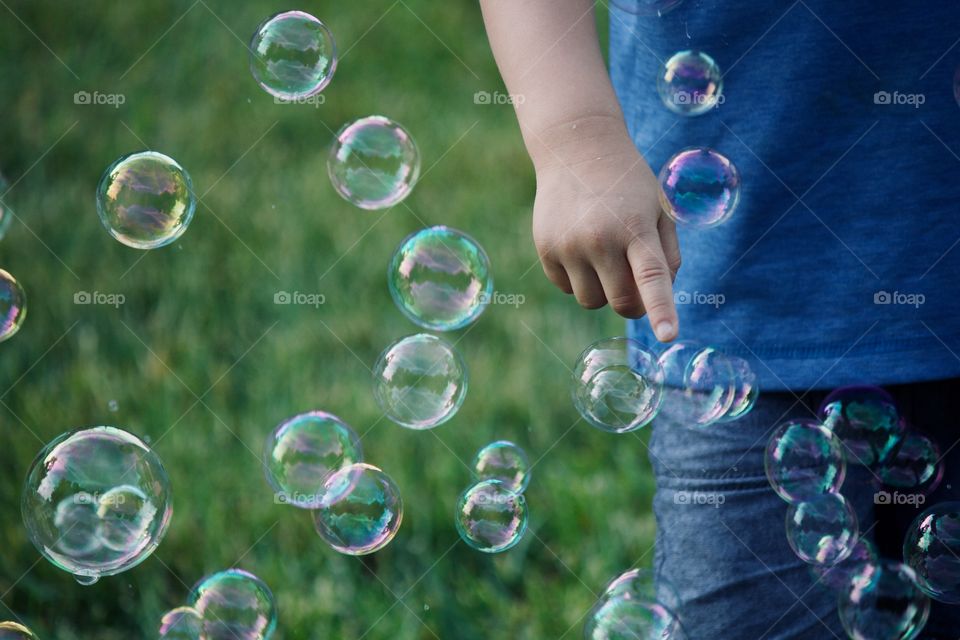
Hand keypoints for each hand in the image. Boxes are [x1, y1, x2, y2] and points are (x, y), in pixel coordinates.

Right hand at [529, 117, 680, 340]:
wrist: (577, 149)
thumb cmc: (628, 185)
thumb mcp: (659, 209)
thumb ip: (667, 256)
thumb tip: (656, 299)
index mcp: (636, 227)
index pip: (651, 277)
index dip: (661, 310)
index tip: (668, 336)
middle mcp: (600, 238)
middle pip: (621, 302)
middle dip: (634, 304)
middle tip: (638, 288)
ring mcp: (569, 245)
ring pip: (591, 301)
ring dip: (603, 291)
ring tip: (606, 256)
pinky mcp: (546, 249)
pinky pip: (567, 288)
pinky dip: (579, 279)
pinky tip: (581, 247)